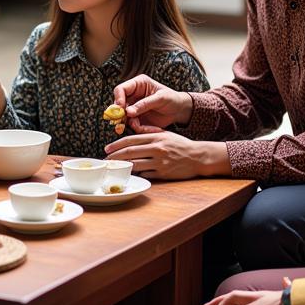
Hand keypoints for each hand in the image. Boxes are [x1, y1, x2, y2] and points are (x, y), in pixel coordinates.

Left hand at [104, 132, 228, 179]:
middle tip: (106, 160)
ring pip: (135, 164)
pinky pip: (145, 174)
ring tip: (114, 168)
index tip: (107, 149)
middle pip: (130, 152)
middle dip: (115, 157)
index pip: (131, 140)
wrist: (198, 157)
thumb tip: (134, 131)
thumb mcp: (165, 134)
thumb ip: (150, 133)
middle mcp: (157, 149)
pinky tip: (130, 174)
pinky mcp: (163, 173)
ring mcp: (160, 162)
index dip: (116, 145)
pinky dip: (137, 173)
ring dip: (123, 167)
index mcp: (156, 137)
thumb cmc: (181, 145)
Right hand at [113, 77, 192, 131]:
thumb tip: (128, 112)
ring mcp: (134, 108)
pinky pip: (133, 126)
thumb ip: (144, 104)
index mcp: (137, 84)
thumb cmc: (172, 99)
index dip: (118, 99)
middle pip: (117, 105)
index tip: (121, 109)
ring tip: (143, 127)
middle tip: (123, 123)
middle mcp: (132, 96)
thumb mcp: (160, 98)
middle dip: (120, 115)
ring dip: (131, 124)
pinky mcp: (137, 119)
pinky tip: (152, 129)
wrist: (180, 111)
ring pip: (124, 117)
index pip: (120, 89)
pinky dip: (141, 129)